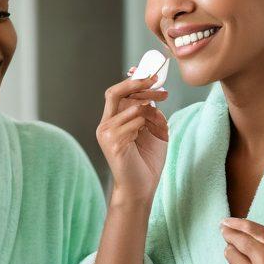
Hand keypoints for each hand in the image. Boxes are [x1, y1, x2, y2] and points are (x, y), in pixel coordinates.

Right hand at [96, 67, 169, 202]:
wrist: (141, 187)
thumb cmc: (147, 160)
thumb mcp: (152, 128)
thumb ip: (148, 109)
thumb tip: (152, 88)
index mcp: (112, 121)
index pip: (117, 93)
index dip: (133, 81)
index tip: (153, 76)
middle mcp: (105, 125)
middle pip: (115, 92)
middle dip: (138, 84)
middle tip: (158, 82)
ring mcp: (106, 134)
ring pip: (133, 108)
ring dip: (151, 114)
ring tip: (155, 128)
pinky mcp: (112, 143)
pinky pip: (135, 123)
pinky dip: (146, 128)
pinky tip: (143, 140)